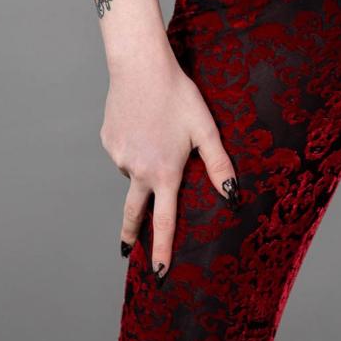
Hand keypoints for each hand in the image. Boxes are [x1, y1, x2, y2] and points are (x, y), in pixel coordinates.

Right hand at [100, 47, 240, 281]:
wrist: (140, 66)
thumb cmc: (177, 95)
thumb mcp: (205, 128)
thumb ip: (219, 165)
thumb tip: (233, 195)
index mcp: (164, 172)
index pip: (164, 221)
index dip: (162, 248)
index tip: (158, 273)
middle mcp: (138, 170)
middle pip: (133, 212)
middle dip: (131, 234)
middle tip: (128, 252)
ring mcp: (119, 156)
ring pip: (133, 171)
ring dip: (142, 167)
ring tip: (157, 133)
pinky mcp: (108, 140)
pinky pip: (123, 151)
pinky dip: (133, 146)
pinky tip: (142, 123)